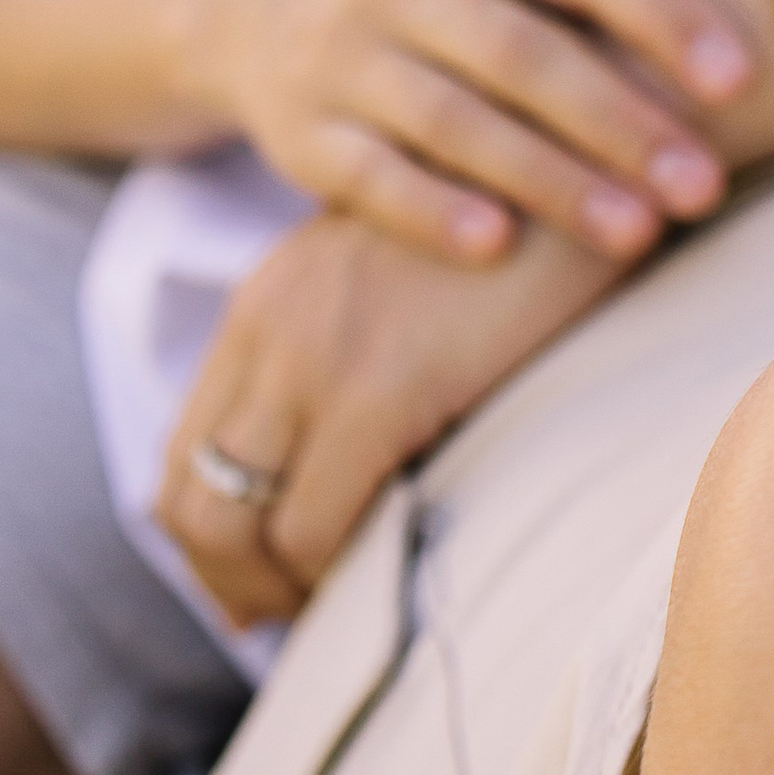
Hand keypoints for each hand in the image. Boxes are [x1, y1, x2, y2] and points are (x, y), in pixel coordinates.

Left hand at [158, 210, 618, 627]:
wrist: (588, 157)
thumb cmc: (518, 225)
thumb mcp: (398, 274)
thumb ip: (346, 344)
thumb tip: (340, 445)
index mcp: (266, 299)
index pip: (185, 445)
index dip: (208, 532)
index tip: (259, 579)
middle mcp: (267, 324)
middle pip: (186, 494)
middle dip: (224, 576)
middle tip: (283, 617)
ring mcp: (316, 355)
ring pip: (233, 522)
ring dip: (267, 586)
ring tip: (327, 606)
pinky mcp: (382, 387)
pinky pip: (313, 524)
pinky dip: (327, 572)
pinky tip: (372, 573)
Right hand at [215, 0, 754, 263]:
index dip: (663, 14)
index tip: (739, 78)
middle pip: (523, 53)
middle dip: (620, 121)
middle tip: (705, 187)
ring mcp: (343, 57)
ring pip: (453, 122)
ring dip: (549, 180)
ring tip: (637, 235)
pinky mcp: (300, 135)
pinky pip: (367, 175)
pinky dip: (429, 211)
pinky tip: (498, 250)